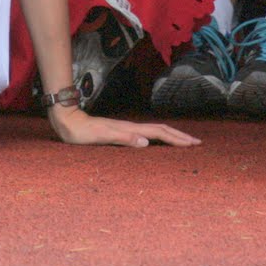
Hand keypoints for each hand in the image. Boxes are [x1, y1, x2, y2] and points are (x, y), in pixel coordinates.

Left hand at [47, 105, 200, 147]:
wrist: (69, 121)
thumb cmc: (83, 132)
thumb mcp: (102, 137)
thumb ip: (124, 138)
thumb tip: (147, 142)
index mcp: (130, 129)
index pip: (160, 133)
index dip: (177, 139)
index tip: (193, 144)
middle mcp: (131, 127)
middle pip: (161, 129)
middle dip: (180, 136)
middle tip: (196, 143)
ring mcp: (127, 128)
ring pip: (155, 130)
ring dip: (171, 135)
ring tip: (183, 140)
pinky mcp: (121, 131)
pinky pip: (147, 133)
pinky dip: (158, 136)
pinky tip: (158, 140)